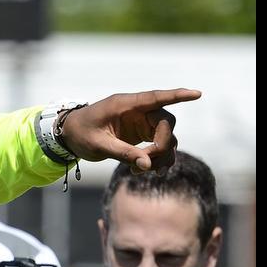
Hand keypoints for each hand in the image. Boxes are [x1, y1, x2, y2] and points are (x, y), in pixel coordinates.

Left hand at [59, 89, 200, 172]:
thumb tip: (147, 165)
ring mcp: (140, 122)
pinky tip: (144, 170)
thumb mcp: (98, 145)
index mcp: (124, 105)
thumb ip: (122, 153)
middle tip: (146, 165)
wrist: (69, 136)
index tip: (197, 94)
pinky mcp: (141, 133)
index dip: (177, 96)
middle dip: (161, 145)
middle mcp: (136, 111)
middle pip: (165, 122)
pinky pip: (158, 144)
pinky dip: (156, 158)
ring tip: (141, 172)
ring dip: (160, 155)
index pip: (155, 98)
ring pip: (165, 136)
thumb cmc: (80, 134)